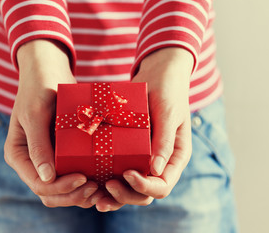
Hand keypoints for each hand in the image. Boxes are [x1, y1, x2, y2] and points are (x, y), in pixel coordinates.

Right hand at [4, 39, 98, 207]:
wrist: (48, 72)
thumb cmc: (39, 88)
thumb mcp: (36, 114)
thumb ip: (38, 146)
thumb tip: (47, 178)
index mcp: (18, 154)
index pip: (39, 184)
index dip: (62, 187)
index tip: (84, 178)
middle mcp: (30, 161)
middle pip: (50, 192)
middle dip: (72, 195)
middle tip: (96, 187)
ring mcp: (45, 159)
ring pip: (60, 190)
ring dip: (79, 194)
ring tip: (100, 187)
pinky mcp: (59, 154)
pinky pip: (70, 176)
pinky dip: (83, 182)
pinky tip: (99, 179)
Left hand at [95, 47, 193, 210]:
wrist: (158, 74)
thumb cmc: (167, 90)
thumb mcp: (168, 113)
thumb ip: (164, 141)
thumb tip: (156, 171)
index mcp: (175, 157)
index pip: (162, 186)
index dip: (144, 186)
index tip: (126, 173)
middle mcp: (160, 163)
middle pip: (145, 193)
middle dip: (126, 194)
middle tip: (105, 185)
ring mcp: (144, 158)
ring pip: (131, 188)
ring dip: (114, 194)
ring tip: (94, 192)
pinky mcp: (130, 151)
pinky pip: (121, 172)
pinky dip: (108, 180)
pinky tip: (93, 181)